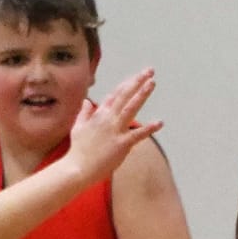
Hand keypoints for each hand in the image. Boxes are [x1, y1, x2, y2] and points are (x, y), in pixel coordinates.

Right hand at [62, 69, 162, 183]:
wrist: (77, 168)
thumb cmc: (78, 150)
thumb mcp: (78, 127)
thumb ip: (84, 113)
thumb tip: (87, 101)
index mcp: (99, 114)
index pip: (116, 95)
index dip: (128, 84)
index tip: (138, 76)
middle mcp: (108, 119)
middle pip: (125, 95)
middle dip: (137, 82)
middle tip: (150, 71)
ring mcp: (115, 130)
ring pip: (131, 108)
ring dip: (142, 94)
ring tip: (152, 83)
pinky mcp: (121, 144)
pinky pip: (137, 134)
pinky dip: (149, 128)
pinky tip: (160, 122)